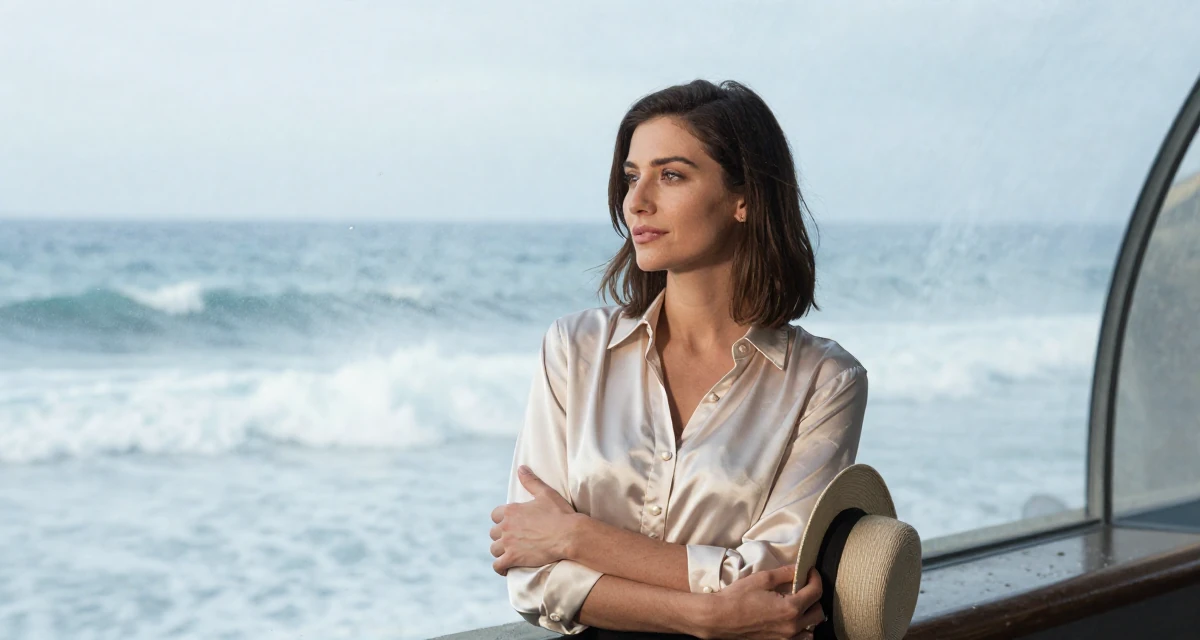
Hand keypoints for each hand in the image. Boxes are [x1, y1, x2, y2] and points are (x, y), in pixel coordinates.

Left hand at [489, 465, 578, 575]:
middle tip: (512, 540)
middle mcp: (506, 526)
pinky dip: (500, 568)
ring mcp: (509, 543)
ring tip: (509, 554)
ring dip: (500, 552)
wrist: (570, 535)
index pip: (495, 515)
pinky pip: (497, 565)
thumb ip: (531, 481)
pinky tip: (505, 569)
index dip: (501, 520)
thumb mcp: (546, 493)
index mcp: (512, 510)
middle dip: (501, 536)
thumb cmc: (560, 513)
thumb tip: (521, 468)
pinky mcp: (513, 558)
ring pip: (494, 549)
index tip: (509, 524)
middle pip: (493, 533)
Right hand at [702, 565, 824, 639]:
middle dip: (815, 596)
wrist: (719, 617)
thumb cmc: (738, 597)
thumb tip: (799, 568)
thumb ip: (785, 573)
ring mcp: (785, 638)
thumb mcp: (762, 578)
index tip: (810, 571)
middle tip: (805, 585)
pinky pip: (800, 638)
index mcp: (790, 608)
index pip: (816, 592)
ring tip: (799, 604)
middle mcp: (792, 626)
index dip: (815, 577)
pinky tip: (791, 620)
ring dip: (810, 615)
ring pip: (812, 629)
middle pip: (819, 612)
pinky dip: (801, 629)